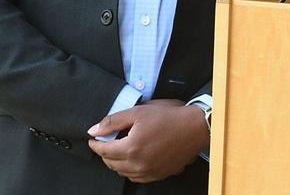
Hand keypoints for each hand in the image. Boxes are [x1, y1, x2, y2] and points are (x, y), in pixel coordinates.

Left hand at [87, 99, 208, 182]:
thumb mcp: (140, 112)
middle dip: (104, 153)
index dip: (96, 144)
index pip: (103, 150)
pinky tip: (134, 160)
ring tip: (119, 151)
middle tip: (105, 143)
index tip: (93, 139)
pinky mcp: (159, 174)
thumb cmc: (170, 117)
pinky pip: (136, 177)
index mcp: (131, 147)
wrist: (196, 127)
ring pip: (122, 172)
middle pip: (111, 163)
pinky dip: (130, 170)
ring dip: (116, 162)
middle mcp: (138, 164)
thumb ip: (114, 121)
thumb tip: (94, 130)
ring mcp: (149, 172)